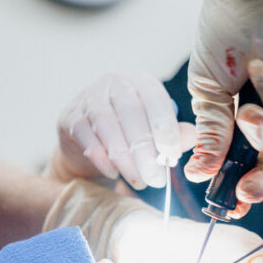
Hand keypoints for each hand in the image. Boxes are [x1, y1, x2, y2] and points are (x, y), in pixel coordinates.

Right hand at [47, 73, 195, 188]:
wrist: (89, 140)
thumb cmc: (131, 132)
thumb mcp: (156, 130)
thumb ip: (175, 134)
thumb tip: (192, 138)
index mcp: (141, 81)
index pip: (155, 100)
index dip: (165, 127)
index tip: (172, 154)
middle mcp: (114, 83)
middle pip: (131, 115)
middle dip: (145, 151)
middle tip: (156, 179)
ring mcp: (88, 98)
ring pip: (108, 128)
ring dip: (125, 159)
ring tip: (139, 181)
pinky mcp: (70, 117)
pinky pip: (87, 139)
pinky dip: (102, 159)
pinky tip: (115, 174)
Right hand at [185, 0, 262, 212]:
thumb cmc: (226, 23)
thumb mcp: (208, 83)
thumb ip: (210, 129)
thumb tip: (196, 172)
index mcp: (233, 107)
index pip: (237, 156)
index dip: (233, 181)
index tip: (225, 204)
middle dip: (258, 180)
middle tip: (245, 193)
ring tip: (248, 105)